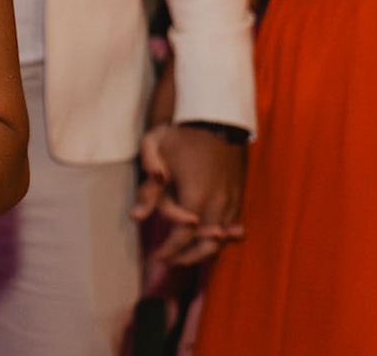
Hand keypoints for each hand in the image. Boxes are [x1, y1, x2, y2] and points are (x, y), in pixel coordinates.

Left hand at [130, 124, 246, 265]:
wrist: (215, 116)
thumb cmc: (180, 133)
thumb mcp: (154, 152)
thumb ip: (147, 188)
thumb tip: (137, 217)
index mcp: (197, 195)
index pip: (183, 236)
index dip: (170, 250)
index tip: (157, 257)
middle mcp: (219, 202)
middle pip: (207, 246)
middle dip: (188, 257)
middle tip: (170, 260)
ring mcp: (233, 199)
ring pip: (223, 239)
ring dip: (205, 250)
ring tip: (186, 253)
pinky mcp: (240, 194)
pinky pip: (235, 226)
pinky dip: (223, 237)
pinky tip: (211, 238)